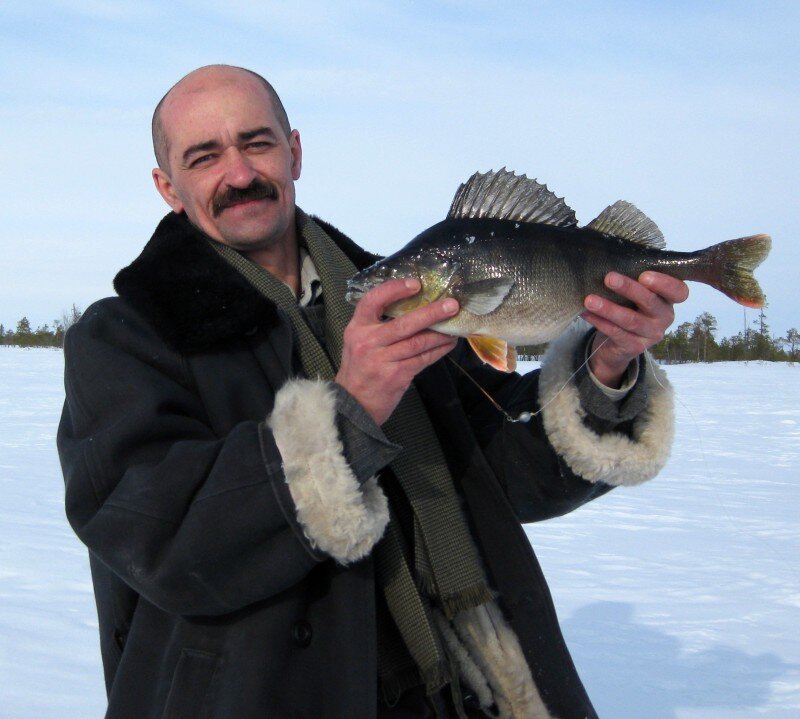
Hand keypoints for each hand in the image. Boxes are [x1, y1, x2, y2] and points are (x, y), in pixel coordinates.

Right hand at [335, 279, 459, 424]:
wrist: (353, 403)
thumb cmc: (360, 369)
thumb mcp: (360, 342)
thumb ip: (379, 326)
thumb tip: (417, 308)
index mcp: (357, 328)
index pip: (371, 301)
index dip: (393, 289)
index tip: (415, 284)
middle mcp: (368, 341)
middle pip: (403, 323)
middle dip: (431, 313)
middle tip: (452, 305)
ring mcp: (381, 359)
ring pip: (418, 342)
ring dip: (440, 334)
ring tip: (455, 326)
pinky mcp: (396, 375)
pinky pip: (422, 359)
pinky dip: (438, 350)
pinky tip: (448, 344)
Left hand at [581, 271, 688, 387]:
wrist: (616, 344)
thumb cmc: (627, 307)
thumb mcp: (634, 293)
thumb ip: (632, 279)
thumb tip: (610, 259)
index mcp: (668, 299)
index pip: (679, 291)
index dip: (664, 283)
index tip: (644, 275)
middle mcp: (664, 317)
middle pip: (651, 302)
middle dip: (629, 289)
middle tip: (609, 278)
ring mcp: (651, 334)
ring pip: (631, 320)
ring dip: (609, 309)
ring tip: (590, 300)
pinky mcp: (636, 347)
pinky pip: (617, 333)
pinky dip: (600, 322)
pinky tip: (586, 313)